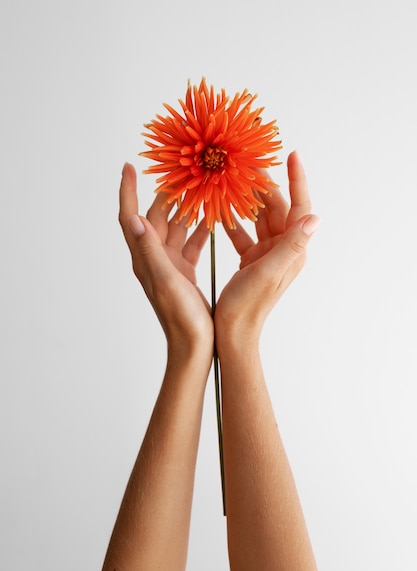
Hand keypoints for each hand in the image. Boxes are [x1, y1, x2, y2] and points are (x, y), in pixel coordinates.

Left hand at [119, 163, 212, 351]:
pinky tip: (211, 219)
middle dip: (164, 193)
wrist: (194, 346)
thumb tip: (134, 218)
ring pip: (174, 228)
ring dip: (184, 208)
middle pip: (155, 218)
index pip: (130, 218)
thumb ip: (150, 251)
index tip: (129, 166)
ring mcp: (169, 265)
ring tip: (198, 187)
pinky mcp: (183, 272)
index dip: (128, 191)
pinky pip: (189, 243)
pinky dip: (198, 229)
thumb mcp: (166, 281)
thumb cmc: (181, 319)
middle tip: (178, 170)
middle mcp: (154, 258)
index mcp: (146, 258)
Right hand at [214, 151, 319, 347]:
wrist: (232, 332)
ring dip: (248, 199)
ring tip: (234, 177)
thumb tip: (316, 218)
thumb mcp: (269, 272)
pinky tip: (221, 210)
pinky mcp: (252, 259)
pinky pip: (245, 232)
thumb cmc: (248, 306)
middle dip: (265, 184)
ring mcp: (267, 253)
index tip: (292, 154)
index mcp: (291, 250)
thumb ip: (291, 245)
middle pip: (277, 208)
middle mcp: (282, 249)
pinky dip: (234, 221)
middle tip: (248, 161)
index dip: (297, 180)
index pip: (300, 208)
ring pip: (260, 217)